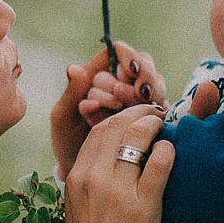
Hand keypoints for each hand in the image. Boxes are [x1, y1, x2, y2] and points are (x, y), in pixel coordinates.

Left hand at [51, 41, 165, 176]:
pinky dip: (157, 109)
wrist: (84, 171)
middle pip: (144, 62)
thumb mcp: (63, 120)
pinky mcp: (149, 117)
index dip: (128, 56)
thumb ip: (69, 95)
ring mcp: (136, 99)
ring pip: (156, 82)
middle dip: (144, 75)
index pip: (119, 50)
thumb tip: (74, 68)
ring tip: (140, 104)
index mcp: (98, 74)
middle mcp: (120, 82)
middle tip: (136, 94)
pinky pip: (161, 105)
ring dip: (151, 91)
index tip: (130, 72)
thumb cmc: (68, 143)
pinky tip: (151, 118)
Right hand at [63, 105, 171, 222]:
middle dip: (140, 113)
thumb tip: (108, 161)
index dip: (121, 117)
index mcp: (75, 178)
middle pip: (117, 125)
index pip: (98, 130)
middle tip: (159, 115)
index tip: (137, 118)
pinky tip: (175, 153)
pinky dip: (169, 151)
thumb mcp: (80, 213)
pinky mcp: (143, 207)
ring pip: (138, 136)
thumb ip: (90, 183)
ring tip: (169, 128)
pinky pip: (160, 162)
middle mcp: (92, 179)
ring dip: (156, 125)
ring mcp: (117, 192)